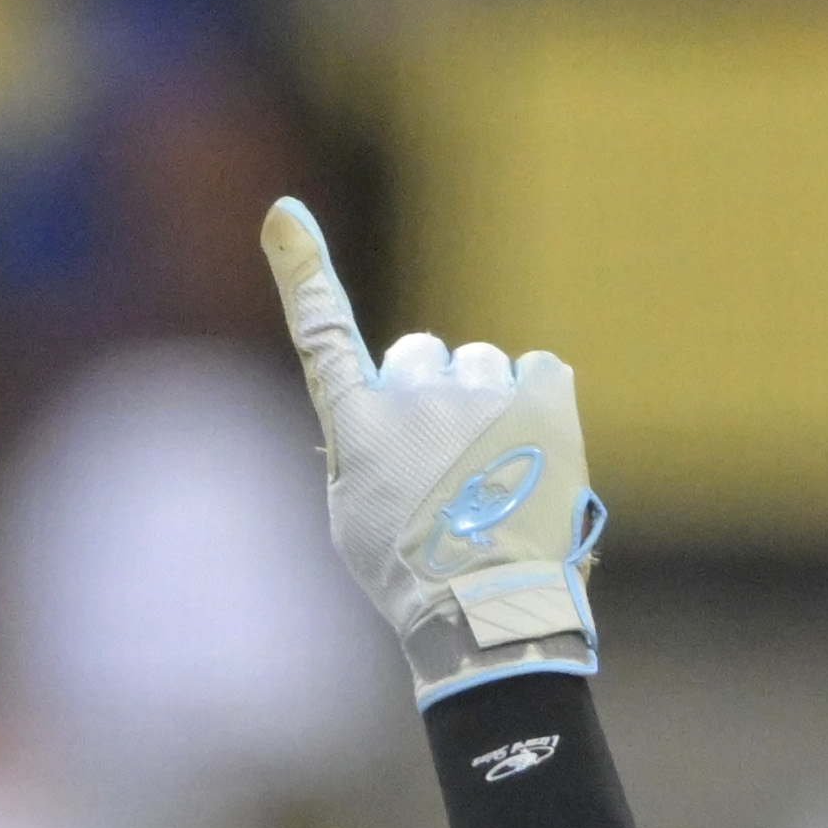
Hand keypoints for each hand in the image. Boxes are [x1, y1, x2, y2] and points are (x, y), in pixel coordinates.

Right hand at [262, 197, 601, 696]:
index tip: (283, 215)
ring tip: (491, 473)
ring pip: (478, 365)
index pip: (322, 333)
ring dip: (483, 402)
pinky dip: (536, 401)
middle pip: (419, 353)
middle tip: (443, 463)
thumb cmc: (412, 576)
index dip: (302, 271)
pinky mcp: (543, 399)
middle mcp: (414, 396)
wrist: (488, 611)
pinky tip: (532, 454)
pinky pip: (539, 368)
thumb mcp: (354, 520)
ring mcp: (481, 394)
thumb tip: (379, 411)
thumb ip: (360, 450)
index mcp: (359, 426)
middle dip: (429, 391)